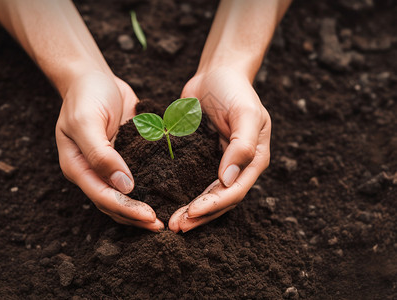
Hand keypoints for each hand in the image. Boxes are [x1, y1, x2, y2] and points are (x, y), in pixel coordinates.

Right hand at [55, 70, 163, 230]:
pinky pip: (138, 177)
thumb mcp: (86, 121)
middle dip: (136, 217)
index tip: (150, 216)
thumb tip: (124, 186)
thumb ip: (101, 154)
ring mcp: (109, 166)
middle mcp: (93, 172)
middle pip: (113, 204)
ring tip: (166, 217)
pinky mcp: (126, 156)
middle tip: (162, 225)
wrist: (93, 78)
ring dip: (143, 208)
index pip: (102, 197)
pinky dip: (150, 188)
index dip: (126, 209)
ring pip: (126, 196)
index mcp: (78, 167)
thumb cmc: (85, 96)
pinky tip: (167, 193)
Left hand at [169, 67, 270, 232]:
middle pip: (220, 199)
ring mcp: (219, 163)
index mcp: (254, 160)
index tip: (191, 214)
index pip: (234, 192)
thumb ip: (241, 146)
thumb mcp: (246, 113)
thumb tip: (227, 181)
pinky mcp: (201, 157)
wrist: (218, 73)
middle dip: (199, 215)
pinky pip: (193, 179)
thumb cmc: (235, 90)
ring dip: (190, 210)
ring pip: (206, 194)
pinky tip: (166, 199)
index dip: (213, 206)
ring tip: (171, 222)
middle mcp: (238, 166)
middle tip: (176, 227)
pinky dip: (182, 192)